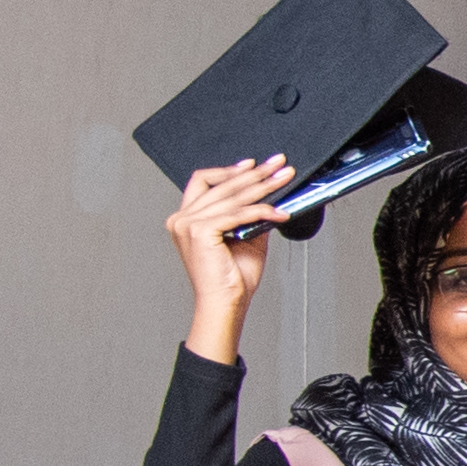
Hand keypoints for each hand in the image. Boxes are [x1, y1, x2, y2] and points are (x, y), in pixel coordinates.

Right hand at [165, 158, 290, 350]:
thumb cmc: (233, 276)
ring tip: (285, 178)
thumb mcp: (246, 237)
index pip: (202, 181)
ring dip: (264, 186)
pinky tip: (280, 212)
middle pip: (223, 185)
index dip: (229, 170)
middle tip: (280, 164)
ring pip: (233, 196)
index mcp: (186, 218)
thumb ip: (250, 215)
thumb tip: (271, 195)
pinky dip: (262, 210)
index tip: (254, 164)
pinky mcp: (199, 231)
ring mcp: (187, 224)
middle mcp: (181, 218)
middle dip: (257, 174)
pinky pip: (238, 214)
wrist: (227, 301)